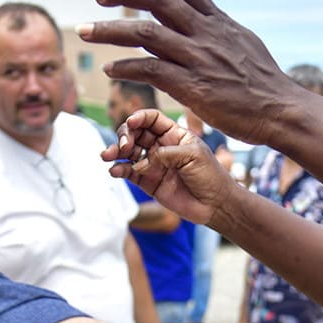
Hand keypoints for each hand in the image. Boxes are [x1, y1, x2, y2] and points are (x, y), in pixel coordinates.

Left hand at [79, 0, 301, 145]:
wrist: (282, 111)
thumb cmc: (264, 84)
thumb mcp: (244, 44)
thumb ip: (219, 31)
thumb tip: (204, 21)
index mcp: (218, 21)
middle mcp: (206, 33)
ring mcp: (199, 59)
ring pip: (145, 33)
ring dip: (108, 30)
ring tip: (85, 30)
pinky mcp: (193, 87)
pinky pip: (150, 70)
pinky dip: (124, 66)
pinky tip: (109, 69)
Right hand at [102, 108, 241, 226]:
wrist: (215, 204)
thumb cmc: (210, 176)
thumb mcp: (192, 156)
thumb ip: (166, 154)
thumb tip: (142, 160)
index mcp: (174, 134)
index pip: (151, 119)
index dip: (139, 118)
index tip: (131, 123)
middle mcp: (161, 146)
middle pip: (136, 133)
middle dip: (125, 135)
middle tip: (124, 146)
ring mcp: (153, 164)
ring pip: (128, 152)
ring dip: (116, 151)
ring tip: (107, 156)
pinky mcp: (148, 181)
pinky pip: (129, 172)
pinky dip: (119, 170)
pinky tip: (115, 171)